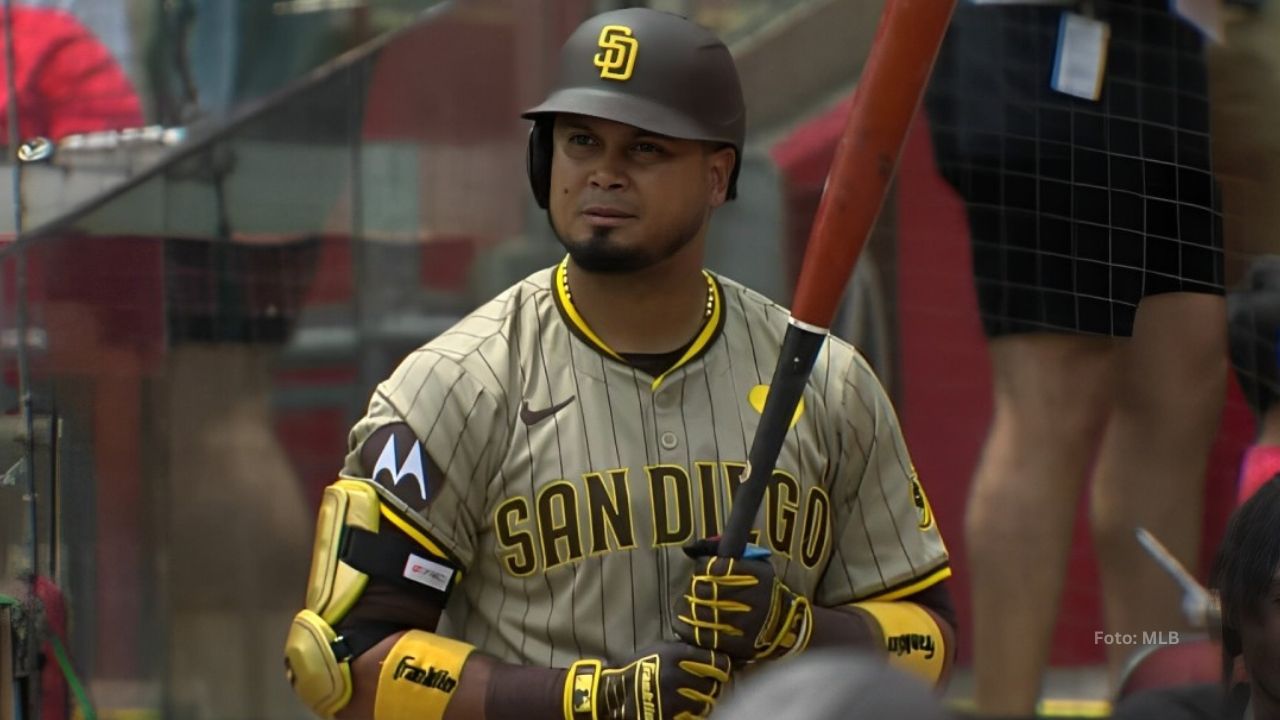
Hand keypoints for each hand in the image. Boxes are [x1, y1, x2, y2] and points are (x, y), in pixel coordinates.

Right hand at [563, 642, 729, 719]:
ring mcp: (673, 697)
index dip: (723, 667)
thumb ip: (685, 651)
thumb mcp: (661, 649)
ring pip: (706, 703)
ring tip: (692, 698)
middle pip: (714, 685)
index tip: (722, 670)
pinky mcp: (669, 715)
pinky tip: (683, 708)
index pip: (717, 662)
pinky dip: (691, 714)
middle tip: (704, 686)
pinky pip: (693, 716)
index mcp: (676, 654)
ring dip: (703, 702)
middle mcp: (677, 674)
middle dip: (711, 686)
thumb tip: (714, 654)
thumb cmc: (641, 667)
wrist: (615, 692)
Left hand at [673, 538, 812, 661]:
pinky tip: (687, 623)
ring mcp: (746, 623)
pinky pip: (705, 637)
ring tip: (688, 604)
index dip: (702, 567)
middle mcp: (753, 598)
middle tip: (694, 588)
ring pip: (702, 613)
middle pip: (706, 589)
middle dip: (694, 587)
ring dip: (688, 608)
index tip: (701, 570)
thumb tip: (693, 548)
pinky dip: (690, 629)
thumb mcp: (756, 566)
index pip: (716, 567)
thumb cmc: (761, 589)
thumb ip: (730, 555)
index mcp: (757, 575)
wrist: (783, 624)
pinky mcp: (739, 644)